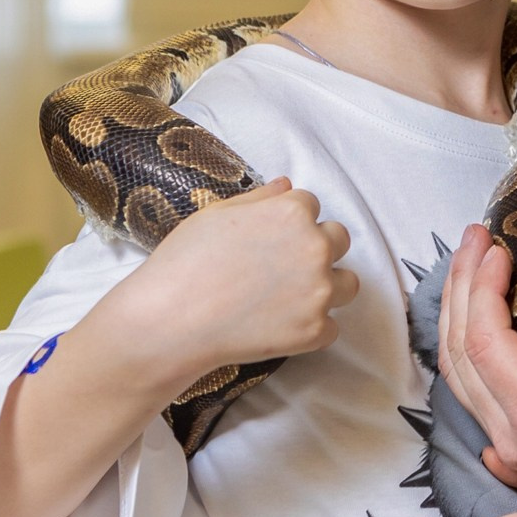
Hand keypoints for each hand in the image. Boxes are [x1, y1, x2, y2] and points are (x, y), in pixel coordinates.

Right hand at [84, 177, 359, 387]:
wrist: (169, 321)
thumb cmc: (184, 262)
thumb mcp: (216, 214)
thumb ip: (260, 199)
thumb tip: (287, 185)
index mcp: (293, 213)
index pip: (310, 207)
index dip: (288, 222)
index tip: (267, 239)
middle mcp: (316, 248)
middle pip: (338, 240)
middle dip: (316, 249)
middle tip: (280, 268)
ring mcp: (320, 292)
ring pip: (347, 284)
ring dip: (327, 288)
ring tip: (290, 298)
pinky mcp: (315, 331)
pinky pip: (331, 327)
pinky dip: (310, 329)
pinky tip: (278, 327)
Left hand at [433, 226, 516, 516]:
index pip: (484, 342)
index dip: (482, 286)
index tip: (500, 245)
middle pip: (459, 356)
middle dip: (462, 288)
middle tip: (477, 236)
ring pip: (460, 377)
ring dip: (459, 314)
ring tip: (474, 262)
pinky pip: (475, 393)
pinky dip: (470, 346)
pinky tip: (486, 313)